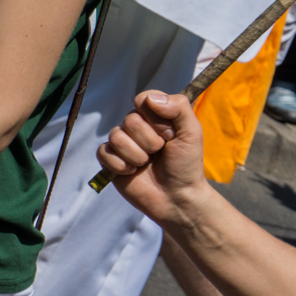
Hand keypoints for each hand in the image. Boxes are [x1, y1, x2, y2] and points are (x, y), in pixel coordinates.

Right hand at [96, 92, 209, 224]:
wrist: (177, 197)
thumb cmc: (186, 164)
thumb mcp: (192, 132)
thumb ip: (179, 107)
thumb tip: (151, 98)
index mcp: (157, 115)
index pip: (143, 99)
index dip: (155, 117)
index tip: (170, 134)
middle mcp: (138, 126)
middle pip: (130, 119)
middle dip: (149, 140)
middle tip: (160, 152)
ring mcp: (124, 143)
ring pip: (116, 136)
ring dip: (136, 154)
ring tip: (147, 164)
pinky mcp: (111, 161)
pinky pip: (103, 153)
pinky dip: (120, 165)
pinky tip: (133, 172)